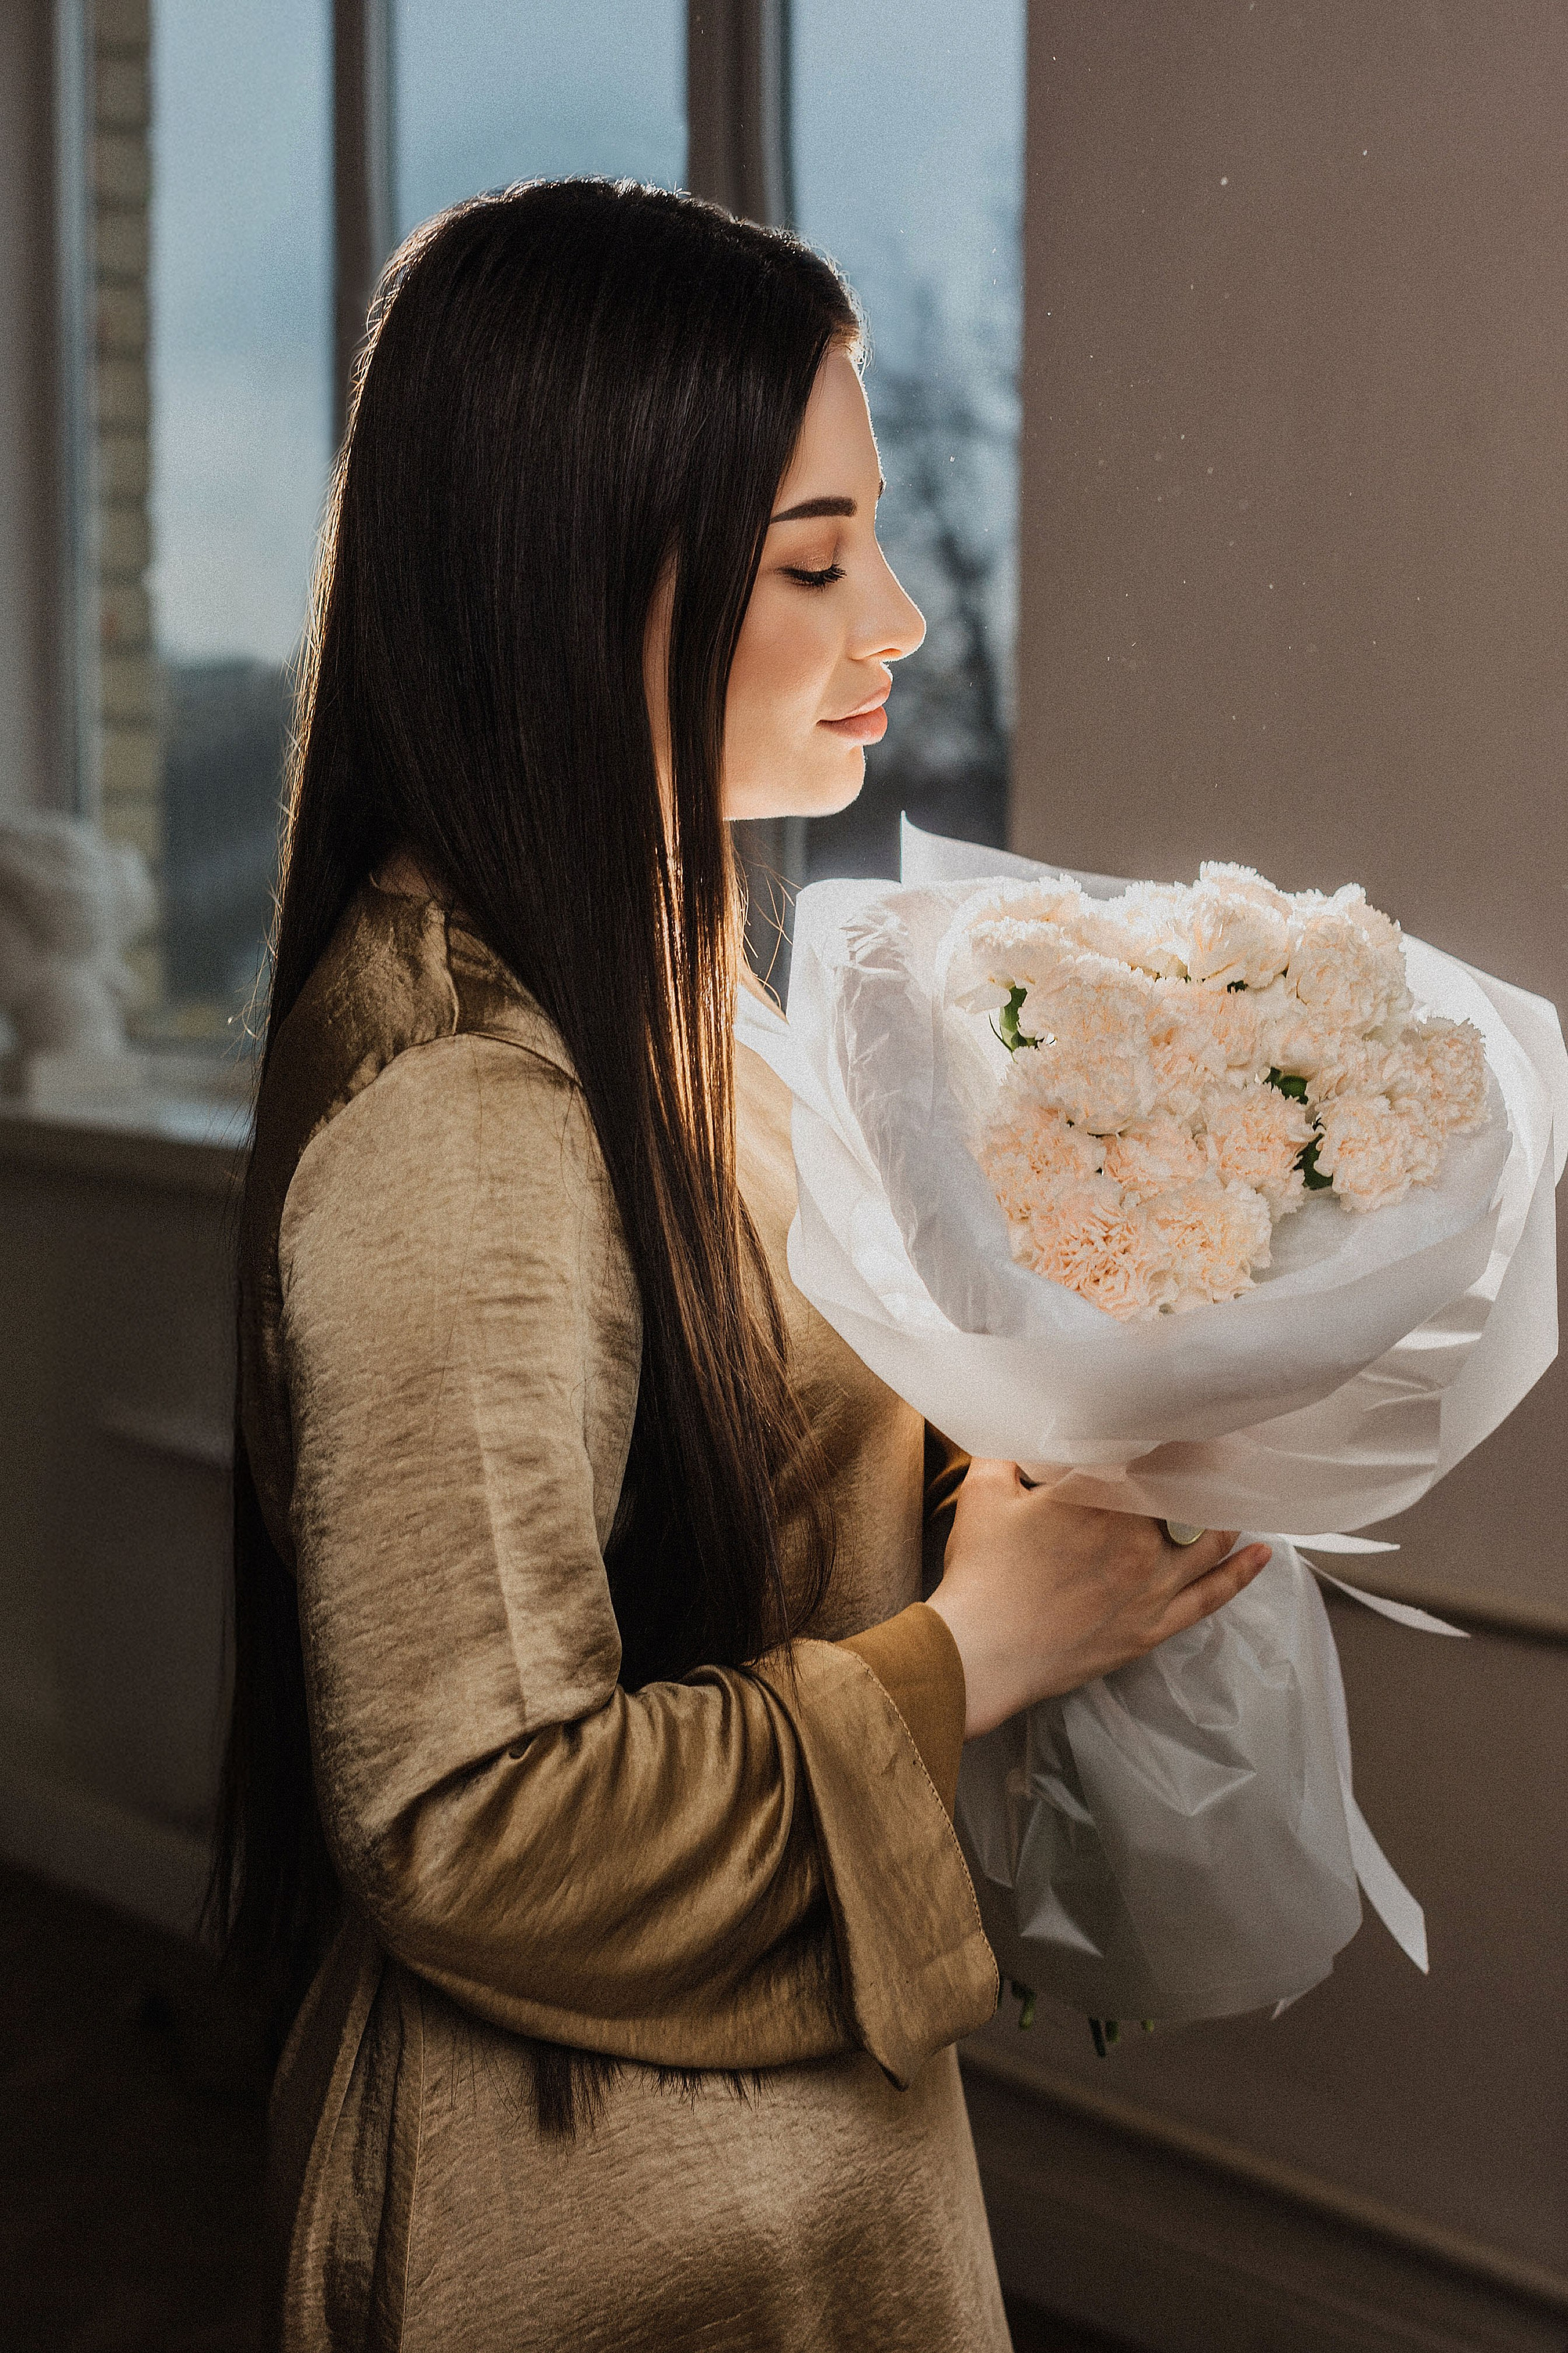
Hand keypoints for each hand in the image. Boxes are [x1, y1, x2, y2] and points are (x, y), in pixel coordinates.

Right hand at [926, 1460, 1271, 1737]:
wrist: (981, 1653)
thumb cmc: (980, 1573)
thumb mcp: (983, 1493)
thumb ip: (1006, 1455)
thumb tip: (1021, 1435)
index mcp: (1099, 1498)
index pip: (1151, 1455)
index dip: (1176, 1434)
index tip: (1193, 1415)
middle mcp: (1137, 1538)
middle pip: (1186, 1494)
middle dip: (1203, 1469)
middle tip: (1225, 1446)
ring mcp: (1151, 1585)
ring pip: (1207, 1540)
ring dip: (1224, 1513)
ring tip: (1236, 1491)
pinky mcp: (1152, 1626)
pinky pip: (1211, 1596)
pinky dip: (1240, 1572)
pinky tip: (1260, 1553)